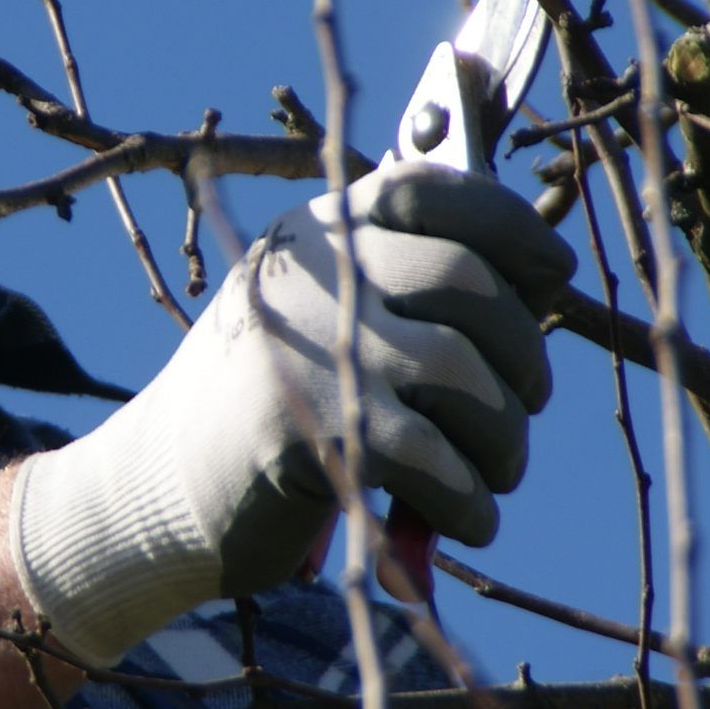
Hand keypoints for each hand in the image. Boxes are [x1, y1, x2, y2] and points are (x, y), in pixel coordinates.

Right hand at [10, 160, 573, 664]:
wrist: (156, 485)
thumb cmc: (268, 404)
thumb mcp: (319, 313)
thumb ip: (403, 285)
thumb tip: (541, 281)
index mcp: (317, 231)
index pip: (432, 189)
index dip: (512, 225)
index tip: (553, 275)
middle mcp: (310, 272)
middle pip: (467, 282)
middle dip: (523, 354)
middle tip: (525, 404)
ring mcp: (306, 347)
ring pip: (465, 375)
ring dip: (504, 439)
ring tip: (498, 473)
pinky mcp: (306, 431)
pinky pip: (435, 462)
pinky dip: (470, 500)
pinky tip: (470, 518)